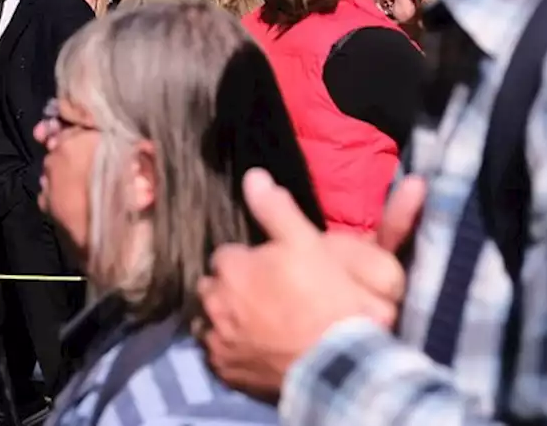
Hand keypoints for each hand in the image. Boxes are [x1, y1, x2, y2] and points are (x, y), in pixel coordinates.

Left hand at [197, 169, 423, 396]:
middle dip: (230, 287)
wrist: (334, 361)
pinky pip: (218, 354)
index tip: (268, 267)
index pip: (226, 255)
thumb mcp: (305, 242)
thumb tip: (252, 176)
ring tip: (257, 321)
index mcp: (229, 267)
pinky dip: (231, 349)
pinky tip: (252, 347)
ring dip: (226, 317)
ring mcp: (218, 339)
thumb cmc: (321, 296)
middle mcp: (213, 301)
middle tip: (263, 294)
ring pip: (211, 320)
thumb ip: (275, 209)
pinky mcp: (226, 371)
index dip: (247, 260)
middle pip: (213, 286)